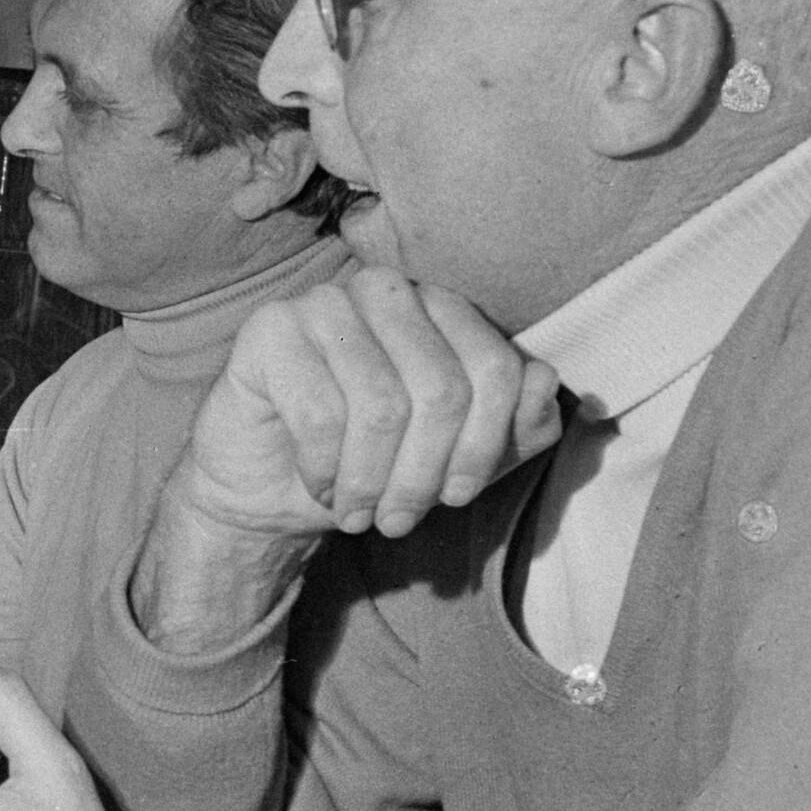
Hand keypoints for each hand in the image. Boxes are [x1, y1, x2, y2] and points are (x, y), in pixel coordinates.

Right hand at [129, 270, 560, 653]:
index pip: (496, 370)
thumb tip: (542, 382)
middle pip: (441, 389)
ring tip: (359, 513)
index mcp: (441, 306)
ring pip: (380, 406)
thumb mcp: (463, 456)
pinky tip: (319, 485)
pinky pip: (319, 413)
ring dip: (371, 481)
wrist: (269, 483)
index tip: (454, 497)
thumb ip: (520, 425)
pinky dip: (325, 469)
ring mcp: (323, 303)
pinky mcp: (269, 330)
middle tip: (398, 520)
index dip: (483, 448)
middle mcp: (386, 291)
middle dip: (423, 474)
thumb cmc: (372, 462)